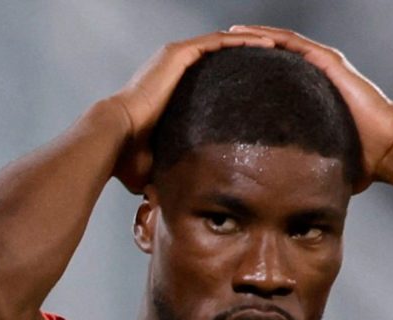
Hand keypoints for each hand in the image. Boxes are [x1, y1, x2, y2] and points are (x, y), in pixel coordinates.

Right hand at [110, 31, 274, 193]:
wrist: (115, 139)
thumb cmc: (129, 157)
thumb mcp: (158, 168)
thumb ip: (172, 178)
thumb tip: (179, 205)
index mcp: (170, 91)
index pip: (208, 79)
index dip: (233, 80)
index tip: (257, 89)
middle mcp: (171, 70)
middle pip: (217, 56)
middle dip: (246, 56)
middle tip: (274, 62)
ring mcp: (174, 59)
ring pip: (220, 44)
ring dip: (249, 43)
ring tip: (277, 46)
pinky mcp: (177, 54)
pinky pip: (216, 42)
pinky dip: (240, 41)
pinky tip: (264, 43)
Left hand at [229, 25, 392, 190]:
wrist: (387, 149)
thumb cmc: (360, 161)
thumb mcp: (318, 165)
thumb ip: (298, 176)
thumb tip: (275, 203)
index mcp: (311, 97)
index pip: (273, 80)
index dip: (249, 75)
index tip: (223, 77)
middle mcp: (315, 76)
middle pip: (274, 56)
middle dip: (246, 50)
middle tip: (217, 49)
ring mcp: (322, 66)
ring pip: (281, 43)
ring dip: (253, 37)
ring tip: (226, 35)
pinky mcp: (328, 62)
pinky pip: (294, 43)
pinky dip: (270, 37)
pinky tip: (247, 35)